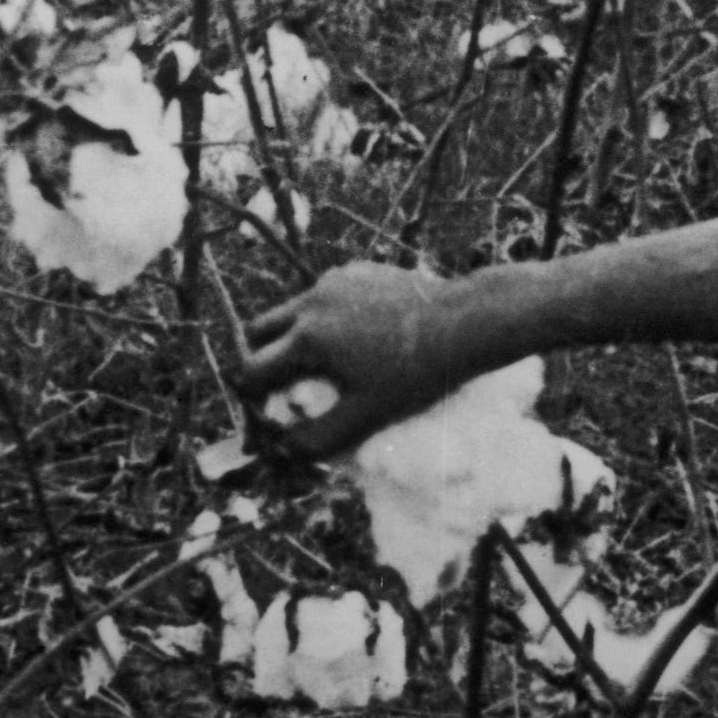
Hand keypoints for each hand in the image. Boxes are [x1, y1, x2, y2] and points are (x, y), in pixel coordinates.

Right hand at [228, 260, 505, 460]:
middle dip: (264, 358)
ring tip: (327, 363)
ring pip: (293, 308)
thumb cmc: (415, 374)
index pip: (252, 368)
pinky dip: (327, 316)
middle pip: (260, 330)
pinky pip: (325, 294)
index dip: (253, 395)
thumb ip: (318, 439)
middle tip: (285, 383)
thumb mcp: (365, 417)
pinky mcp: (357, 270)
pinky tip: (360, 337)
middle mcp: (312, 300)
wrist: (465, 322)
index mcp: (307, 337)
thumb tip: (284, 446)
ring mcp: (335, 280)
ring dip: (295, 335)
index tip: (269, 408)